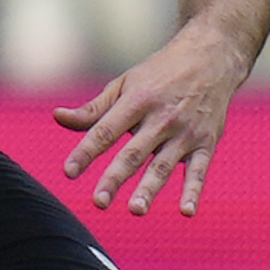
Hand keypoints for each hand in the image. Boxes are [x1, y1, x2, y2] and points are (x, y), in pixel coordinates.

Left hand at [57, 24, 250, 215]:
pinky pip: (199, 171)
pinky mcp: (206, 143)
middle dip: (115, 178)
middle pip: (133, 153)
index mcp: (137, 101)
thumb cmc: (159, 74)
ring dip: (150, 189)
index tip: (68, 172)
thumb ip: (93, 109)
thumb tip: (58, 117)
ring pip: (163, 166)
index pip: (106, 130)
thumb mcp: (124, 84)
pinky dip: (193, 191)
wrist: (211, 57)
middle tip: (99, 202)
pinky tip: (186, 212)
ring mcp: (185, 132)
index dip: (86, 152)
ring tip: (135, 210)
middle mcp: (161, 118)